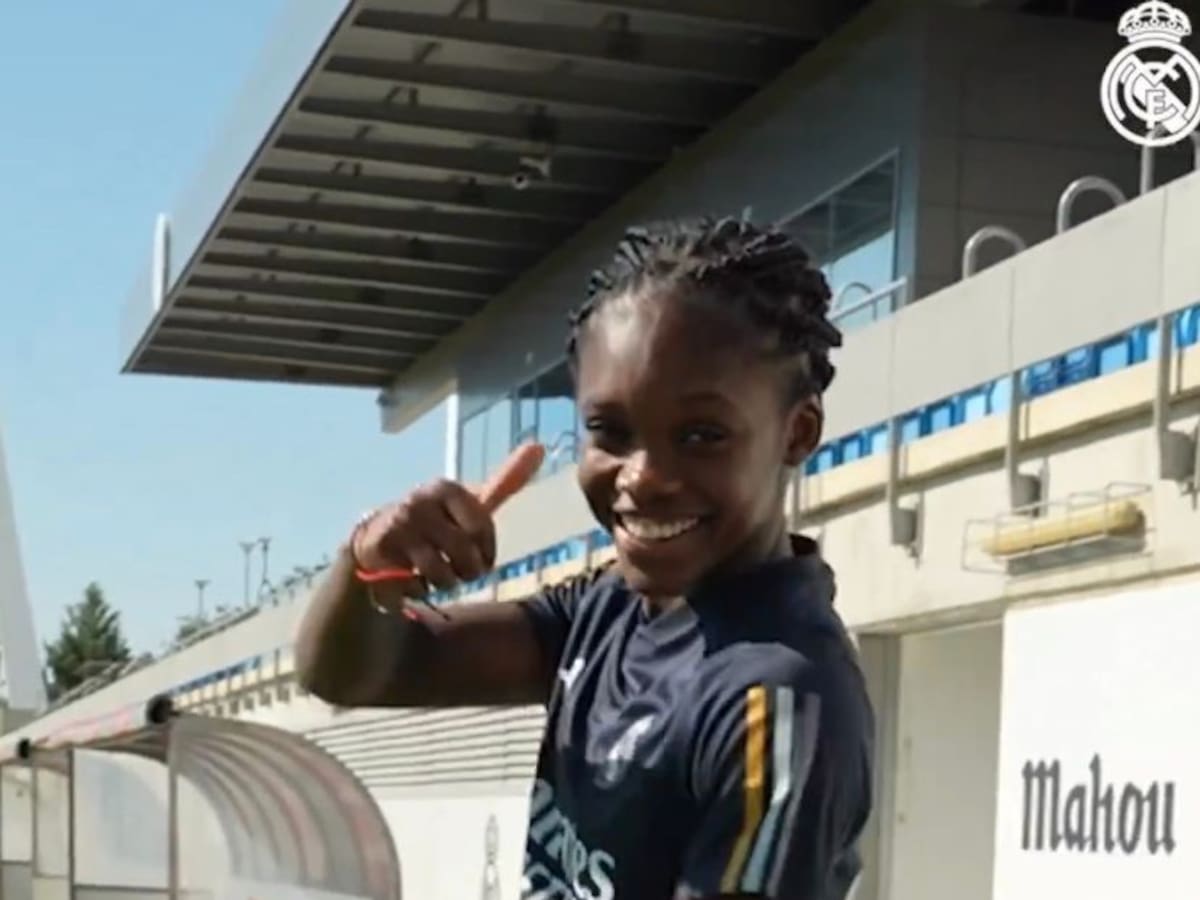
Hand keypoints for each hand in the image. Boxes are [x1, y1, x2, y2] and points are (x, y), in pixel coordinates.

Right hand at [351, 441, 544, 594]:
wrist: (375, 540)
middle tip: (463, 572)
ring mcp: (400, 524)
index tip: (482, 557)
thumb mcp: (467, 504)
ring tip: (440, 576)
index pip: (482, 527)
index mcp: (447, 488)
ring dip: (446, 583)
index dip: (486, 551)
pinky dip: (420, 589)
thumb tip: (539, 447)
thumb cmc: (434, 522)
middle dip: (469, 571)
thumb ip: (503, 482)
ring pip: (442, 573)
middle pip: (464, 553)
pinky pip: (416, 583)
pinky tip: (413, 577)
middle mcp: (421, 501)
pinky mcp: (382, 548)